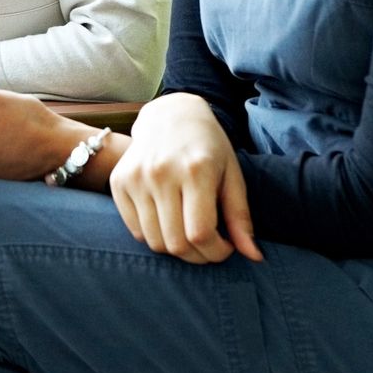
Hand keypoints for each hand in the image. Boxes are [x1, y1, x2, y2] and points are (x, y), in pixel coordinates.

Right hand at [109, 96, 260, 265]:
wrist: (170, 115)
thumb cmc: (208, 146)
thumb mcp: (232, 174)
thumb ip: (240, 217)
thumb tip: (254, 257)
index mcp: (196, 170)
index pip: (201, 233)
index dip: (216, 252)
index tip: (225, 247)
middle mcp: (161, 173)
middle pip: (176, 243)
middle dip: (197, 256)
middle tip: (208, 247)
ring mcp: (135, 178)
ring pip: (154, 241)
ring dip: (175, 249)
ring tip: (189, 235)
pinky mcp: (118, 182)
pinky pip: (135, 231)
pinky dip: (154, 236)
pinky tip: (168, 222)